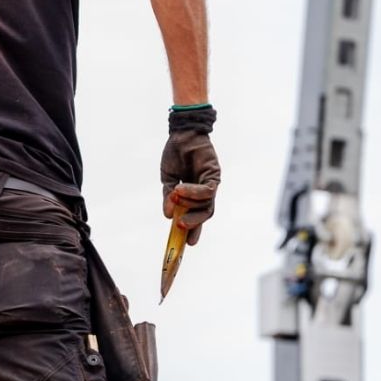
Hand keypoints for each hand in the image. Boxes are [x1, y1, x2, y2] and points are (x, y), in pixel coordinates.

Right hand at [160, 105, 219, 245]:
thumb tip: (166, 216)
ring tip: (174, 200)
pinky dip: (194, 193)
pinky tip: (181, 190)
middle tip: (180, 228)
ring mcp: (211, 183)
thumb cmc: (175, 156)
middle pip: (205, 215)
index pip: (195, 216)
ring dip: (190, 206)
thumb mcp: (168, 180)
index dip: (192, 231)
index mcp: (194, 195)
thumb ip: (169, 198)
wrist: (181, 134)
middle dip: (194, 225)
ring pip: (207, 206)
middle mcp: (206, 192)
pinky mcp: (214, 174)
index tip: (187, 246)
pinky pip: (207, 190)